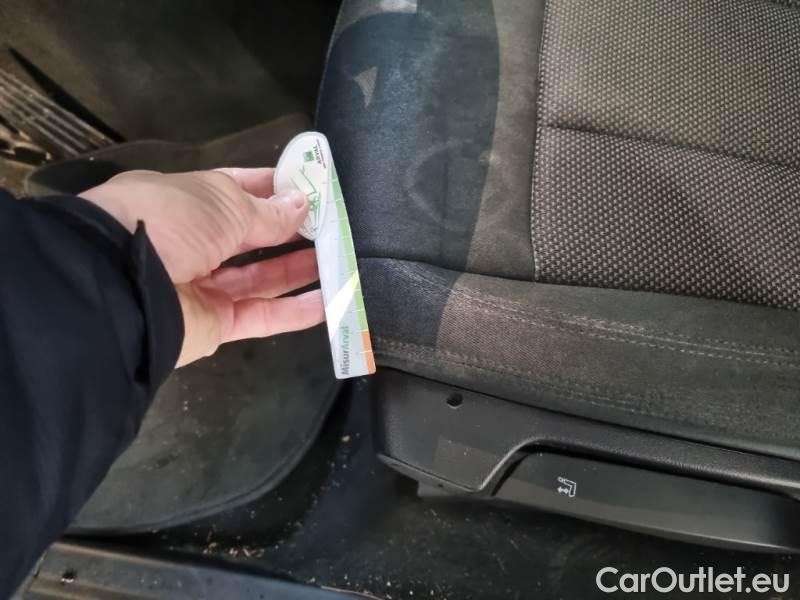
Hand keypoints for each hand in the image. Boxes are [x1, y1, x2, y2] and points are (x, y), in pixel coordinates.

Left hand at [80, 167, 324, 366]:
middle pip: (249, 237)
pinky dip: (295, 311)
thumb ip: (267, 211)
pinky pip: (260, 315)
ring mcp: (201, 286)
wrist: (118, 285)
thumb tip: (302, 205)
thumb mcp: (222, 202)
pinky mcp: (213, 325)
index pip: (234, 191)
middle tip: (332, 225)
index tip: (309, 186)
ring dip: (298, 269)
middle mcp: (191, 243)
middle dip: (289, 230)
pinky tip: (329, 301)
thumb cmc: (169, 221)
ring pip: (259, 278)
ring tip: (338, 258)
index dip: (271, 188)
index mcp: (183, 202)